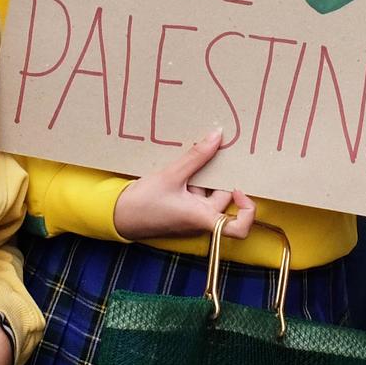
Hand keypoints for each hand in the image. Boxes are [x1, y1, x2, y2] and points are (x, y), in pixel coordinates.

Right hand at [112, 129, 256, 241]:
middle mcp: (201, 219)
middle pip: (224, 199)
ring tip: (194, 156)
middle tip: (214, 155)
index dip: (247, 210)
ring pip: (209, 193)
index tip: (239, 188)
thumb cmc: (143, 203)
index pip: (238, 228)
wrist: (117, 215)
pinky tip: (184, 165)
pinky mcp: (183, 209)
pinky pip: (197, 193)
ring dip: (204, 176)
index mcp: (203, 218)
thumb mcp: (171, 175)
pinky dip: (194, 179)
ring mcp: (192, 215)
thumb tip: (218, 136)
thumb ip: (197, 156)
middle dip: (219, 178)